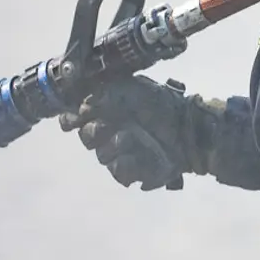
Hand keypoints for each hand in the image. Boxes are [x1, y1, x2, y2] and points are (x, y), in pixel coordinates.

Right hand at [59, 75, 209, 190]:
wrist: (189, 125)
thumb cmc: (162, 104)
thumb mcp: (134, 88)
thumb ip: (106, 93)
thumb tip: (83, 104)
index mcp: (105, 112)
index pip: (76, 119)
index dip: (71, 120)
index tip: (74, 120)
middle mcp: (109, 134)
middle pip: (86, 138)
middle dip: (94, 131)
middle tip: (105, 125)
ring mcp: (120, 154)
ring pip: (102, 155)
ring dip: (114, 145)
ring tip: (131, 137)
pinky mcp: (133, 171)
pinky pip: (119, 172)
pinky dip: (127, 163)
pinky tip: (138, 155)